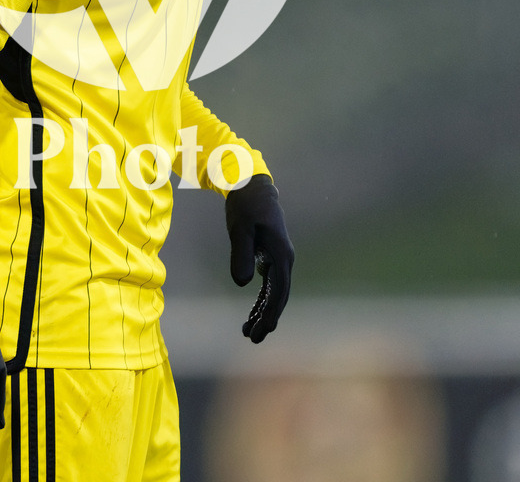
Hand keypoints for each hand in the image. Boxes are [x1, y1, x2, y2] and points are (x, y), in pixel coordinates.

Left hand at [225, 175, 293, 342]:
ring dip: (263, 311)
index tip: (261, 331)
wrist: (251, 185)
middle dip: (267, 319)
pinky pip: (269, 283)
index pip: (278, 291)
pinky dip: (261, 298)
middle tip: (252, 339)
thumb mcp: (240, 228)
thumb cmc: (245, 205)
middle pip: (279, 296)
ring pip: (274, 292)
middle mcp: (284, 258)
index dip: (270, 313)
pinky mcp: (270, 255)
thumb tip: (243, 284)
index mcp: (281, 254)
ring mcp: (278, 257)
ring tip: (248, 331)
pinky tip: (252, 311)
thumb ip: (241, 254)